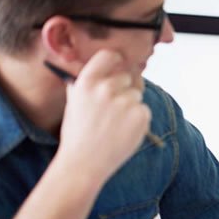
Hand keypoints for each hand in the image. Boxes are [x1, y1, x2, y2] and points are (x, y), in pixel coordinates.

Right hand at [56, 50, 149, 183]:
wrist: (84, 162)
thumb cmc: (78, 134)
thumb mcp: (74, 103)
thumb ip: (85, 84)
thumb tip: (97, 68)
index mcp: (87, 82)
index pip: (109, 55)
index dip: (117, 60)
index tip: (119, 64)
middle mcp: (106, 88)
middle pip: (128, 77)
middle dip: (124, 89)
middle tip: (113, 109)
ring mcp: (125, 102)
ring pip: (137, 95)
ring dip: (131, 106)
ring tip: (115, 124)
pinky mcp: (141, 115)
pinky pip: (144, 110)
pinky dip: (138, 120)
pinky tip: (123, 131)